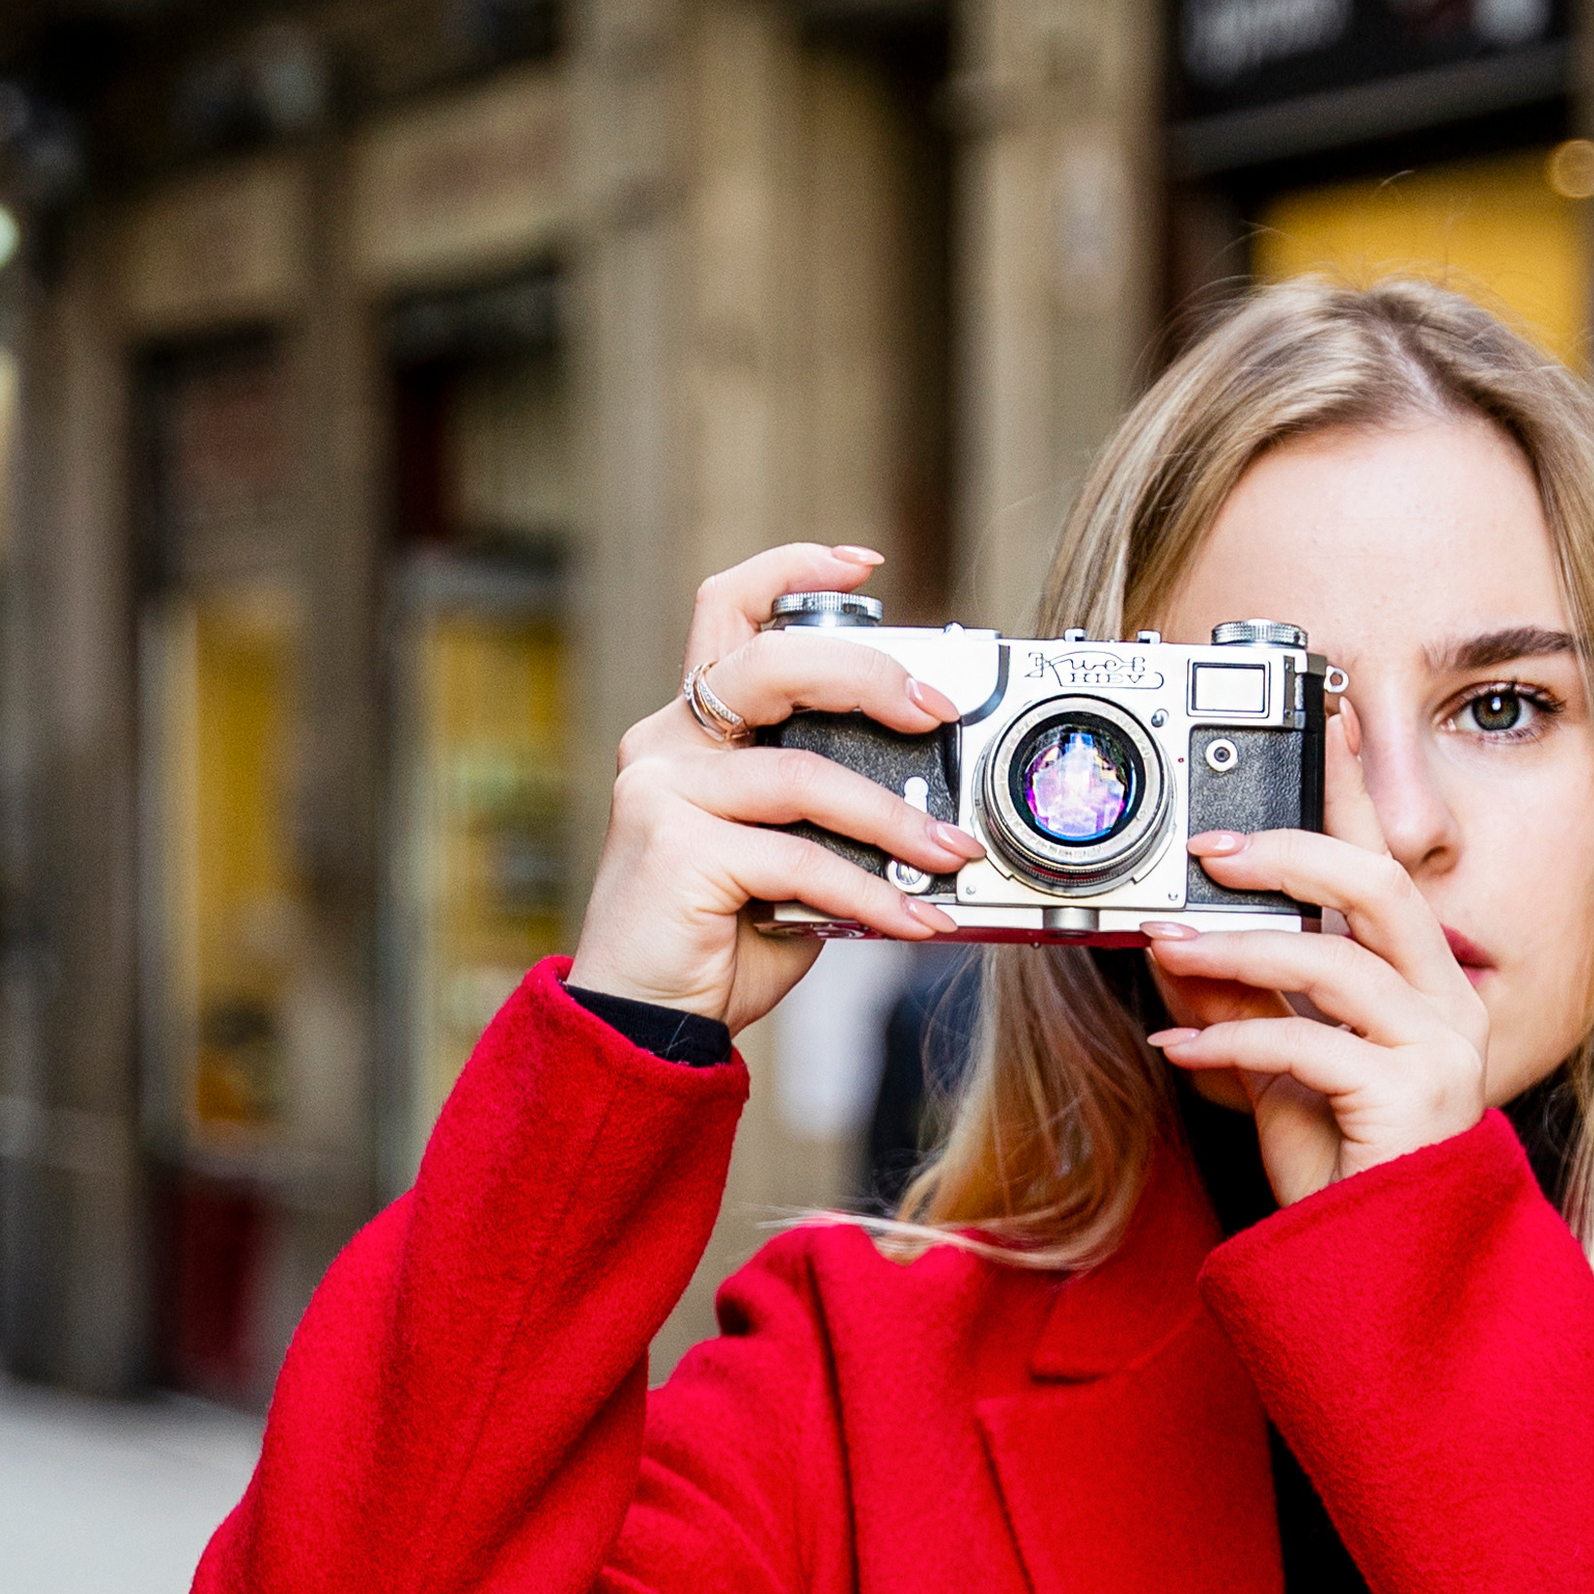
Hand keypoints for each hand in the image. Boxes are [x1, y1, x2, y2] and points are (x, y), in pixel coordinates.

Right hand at [570, 543, 982, 1034]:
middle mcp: (667, 744)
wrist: (642, 1027)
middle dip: (870, 676)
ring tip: (952, 855)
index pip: (727, 608)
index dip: (793, 569)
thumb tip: (934, 812)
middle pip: (773, 662)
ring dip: (895, 820)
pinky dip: (870, 893)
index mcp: (691, 730)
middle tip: (937, 713)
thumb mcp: (786, 862)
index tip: (868, 566)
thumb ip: (831, 818)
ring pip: (804, 776)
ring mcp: (662, 791)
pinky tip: (913, 920)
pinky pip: (801, 859)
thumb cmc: (715, 943)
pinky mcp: (675, 849)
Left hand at [1142, 707, 1487, 1201]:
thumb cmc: (1346, 1173)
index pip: (1389, 870)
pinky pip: (1305, 1044)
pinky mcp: (1408, 1100)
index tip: (1318, 722)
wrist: (1380, 1274)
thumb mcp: (1283, 1073)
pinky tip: (1178, 1045)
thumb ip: (1248, 1003)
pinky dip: (1230, 1041)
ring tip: (1169, 948)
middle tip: (1209, 847)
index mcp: (1430, 988)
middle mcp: (1450, 1008)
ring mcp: (1439, 1053)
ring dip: (1238, 950)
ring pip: (1335, 961)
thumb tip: (1180, 937)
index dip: (1354, 793)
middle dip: (1291, 851)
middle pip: (1381, 888)